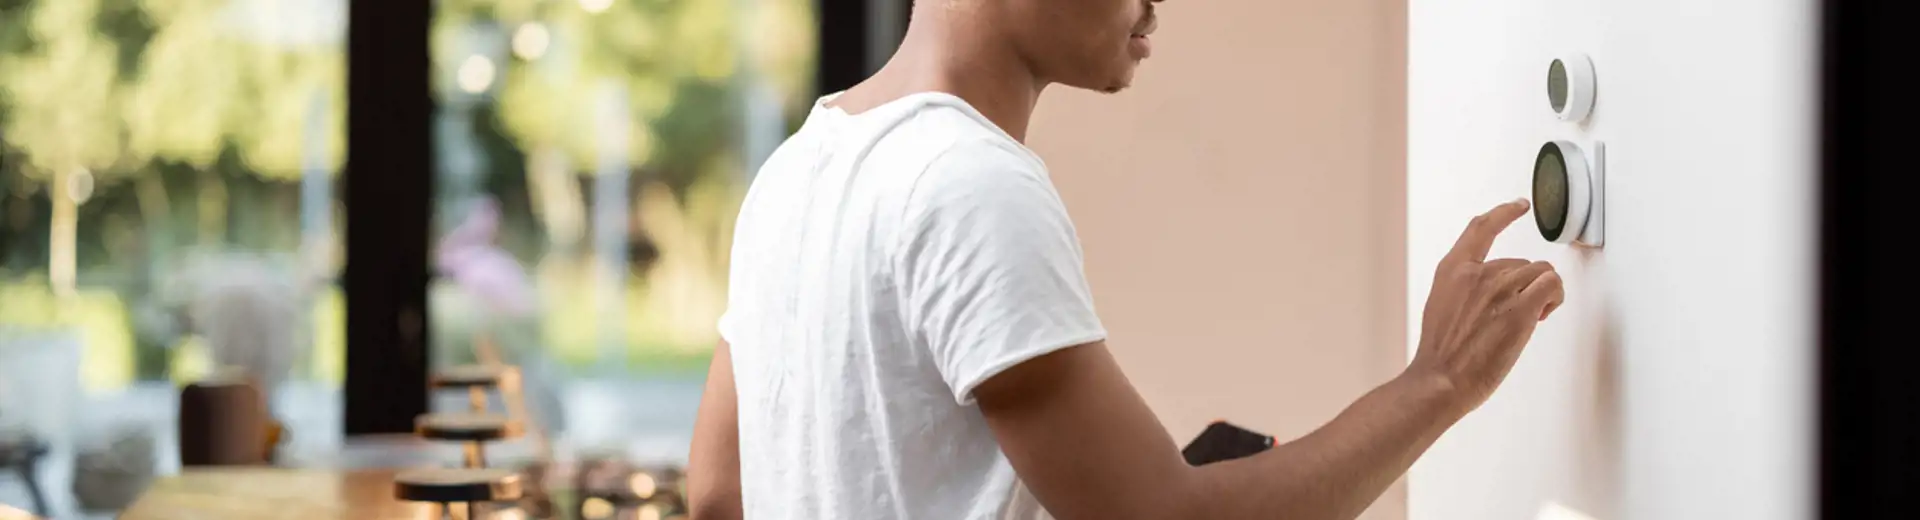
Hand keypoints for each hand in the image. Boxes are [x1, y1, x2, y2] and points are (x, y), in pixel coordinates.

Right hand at [1410, 199, 1566, 410]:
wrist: (1441, 380)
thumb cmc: (1441, 354)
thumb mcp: (1442, 307)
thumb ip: (1466, 289)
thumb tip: (1495, 293)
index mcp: (1453, 271)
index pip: (1481, 229)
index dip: (1503, 214)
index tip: (1518, 205)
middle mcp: (1476, 274)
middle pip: (1521, 262)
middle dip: (1526, 286)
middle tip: (1520, 314)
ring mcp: (1499, 290)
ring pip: (1540, 273)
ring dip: (1542, 294)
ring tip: (1532, 318)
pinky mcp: (1521, 310)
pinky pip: (1552, 286)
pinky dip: (1554, 297)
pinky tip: (1544, 315)